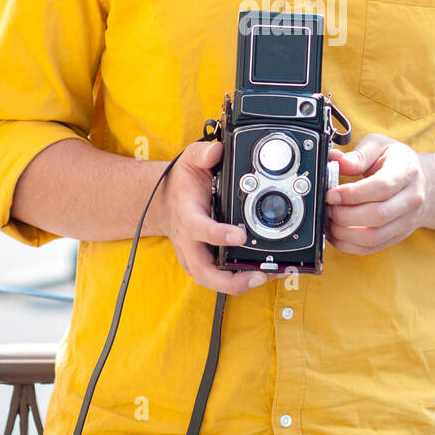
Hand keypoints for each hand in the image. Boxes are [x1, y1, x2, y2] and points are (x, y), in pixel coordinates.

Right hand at [158, 140, 268, 293]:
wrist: (167, 200)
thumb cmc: (182, 184)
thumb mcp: (190, 160)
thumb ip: (203, 153)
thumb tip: (218, 150)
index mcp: (186, 216)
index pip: (198, 228)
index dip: (218, 234)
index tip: (240, 234)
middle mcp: (188, 241)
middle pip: (203, 271)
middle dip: (231, 279)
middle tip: (259, 275)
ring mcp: (194, 255)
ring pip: (211, 280)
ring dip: (238, 284)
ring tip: (267, 277)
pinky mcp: (203, 263)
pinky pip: (218, 278)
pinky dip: (238, 280)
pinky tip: (262, 275)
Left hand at [324, 133, 430, 255]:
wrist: (425, 183)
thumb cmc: (397, 161)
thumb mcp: (379, 146)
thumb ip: (358, 155)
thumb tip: (335, 161)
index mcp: (407, 171)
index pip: (381, 187)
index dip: (352, 194)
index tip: (331, 194)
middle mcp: (411, 199)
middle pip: (377, 216)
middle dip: (344, 214)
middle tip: (327, 206)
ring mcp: (406, 221)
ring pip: (373, 237)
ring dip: (343, 232)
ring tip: (329, 219)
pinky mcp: (397, 237)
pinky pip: (370, 248)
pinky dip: (348, 244)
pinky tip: (335, 233)